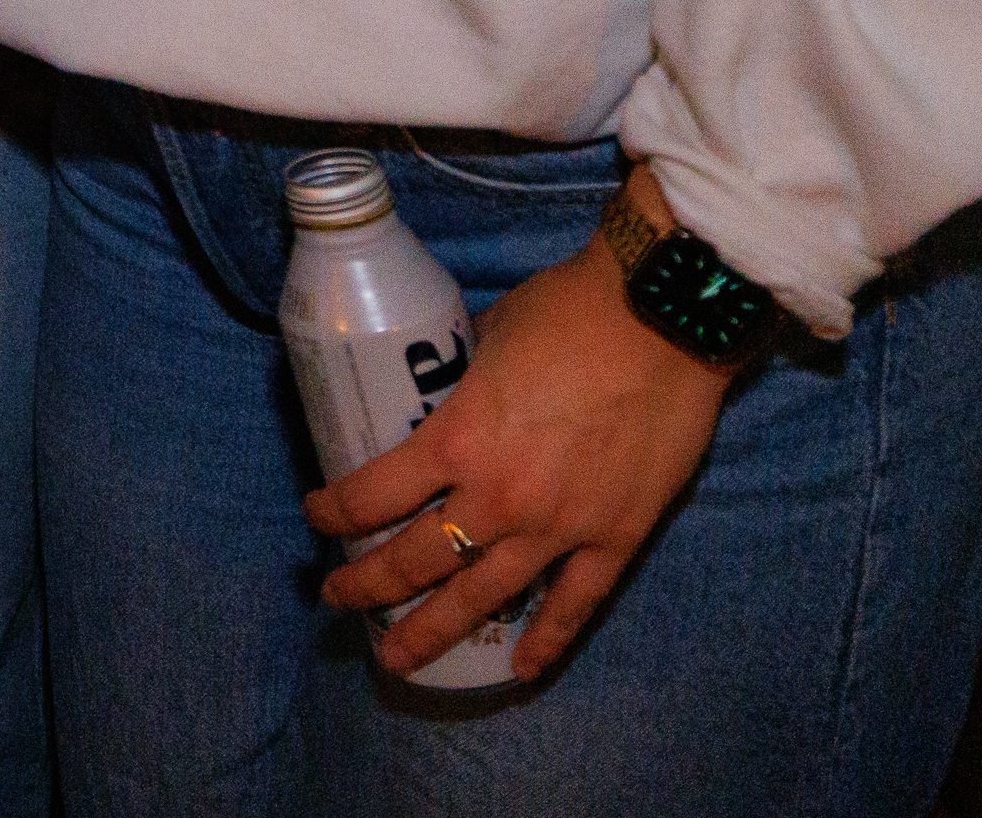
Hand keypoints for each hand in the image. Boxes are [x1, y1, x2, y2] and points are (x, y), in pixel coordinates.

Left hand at [307, 167, 734, 684]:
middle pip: (415, 559)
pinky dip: (547, 641)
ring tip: (396, 658)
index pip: (373, 493)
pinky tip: (521, 670)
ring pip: (482, 597)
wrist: (664, 319)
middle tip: (336, 599)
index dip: (336, 511)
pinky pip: (575, 604)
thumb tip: (449, 380)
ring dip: (432, 630)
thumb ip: (463, 372)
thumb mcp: (488, 335)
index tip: (317, 517)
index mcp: (458, 441)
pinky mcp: (616, 539)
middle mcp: (498, 497)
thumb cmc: (569, 311)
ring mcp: (558, 527)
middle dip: (367, 585)